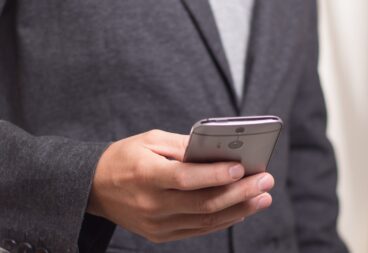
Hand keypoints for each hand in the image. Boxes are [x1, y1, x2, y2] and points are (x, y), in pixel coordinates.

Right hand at [87, 129, 274, 242]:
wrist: (95, 187)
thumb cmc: (125, 157)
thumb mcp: (150, 140)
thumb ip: (183, 146)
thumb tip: (218, 151)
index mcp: (146, 175)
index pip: (186, 178)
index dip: (215, 175)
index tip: (242, 169)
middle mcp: (152, 204)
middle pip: (203, 203)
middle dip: (240, 192)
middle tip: (266, 181)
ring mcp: (156, 224)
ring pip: (205, 221)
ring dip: (239, 209)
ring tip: (262, 197)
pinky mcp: (160, 234)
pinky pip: (198, 230)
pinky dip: (222, 220)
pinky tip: (241, 210)